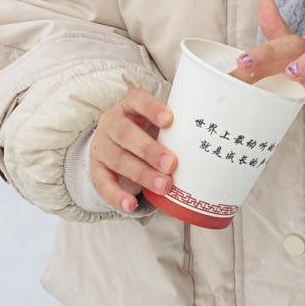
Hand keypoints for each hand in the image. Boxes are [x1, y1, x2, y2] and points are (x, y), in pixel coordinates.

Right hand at [89, 88, 178, 212]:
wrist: (114, 144)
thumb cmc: (146, 130)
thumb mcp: (156, 122)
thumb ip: (176, 127)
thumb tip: (208, 138)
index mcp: (129, 106)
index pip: (138, 101)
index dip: (152, 109)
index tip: (170, 120)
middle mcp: (111, 123)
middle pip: (126, 134)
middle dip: (150, 150)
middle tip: (172, 164)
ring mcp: (102, 147)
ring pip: (119, 160)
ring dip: (142, 174)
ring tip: (164, 186)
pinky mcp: (97, 170)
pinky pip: (104, 184)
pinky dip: (117, 196)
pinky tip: (131, 204)